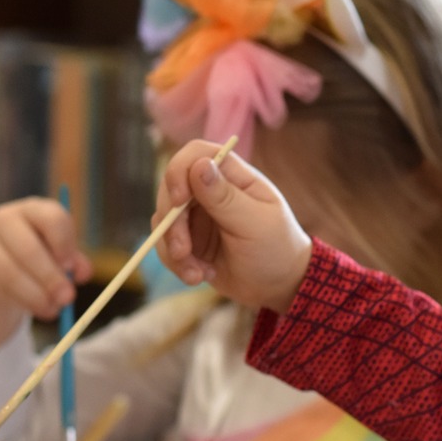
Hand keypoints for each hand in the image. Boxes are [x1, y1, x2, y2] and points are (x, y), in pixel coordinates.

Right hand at [0, 197, 95, 350]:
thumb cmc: (39, 259)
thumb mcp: (59, 255)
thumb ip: (73, 262)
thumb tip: (81, 273)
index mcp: (33, 210)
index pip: (51, 217)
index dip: (64, 243)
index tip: (71, 267)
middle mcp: (5, 219)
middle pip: (28, 248)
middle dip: (50, 277)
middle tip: (67, 298)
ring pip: (11, 274)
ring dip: (37, 296)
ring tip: (54, 309)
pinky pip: (0, 289)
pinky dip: (23, 302)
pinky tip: (37, 308)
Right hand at [153, 139, 313, 311]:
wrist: (278, 286)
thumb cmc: (277, 249)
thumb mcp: (255, 224)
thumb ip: (226, 197)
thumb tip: (199, 164)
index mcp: (234, 176)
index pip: (195, 154)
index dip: (178, 171)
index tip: (178, 201)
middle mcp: (210, 190)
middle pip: (171, 189)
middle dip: (172, 224)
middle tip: (184, 253)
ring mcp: (197, 214)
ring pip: (163, 220)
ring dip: (174, 250)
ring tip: (198, 274)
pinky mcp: (189, 238)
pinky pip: (165, 244)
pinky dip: (178, 264)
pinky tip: (199, 276)